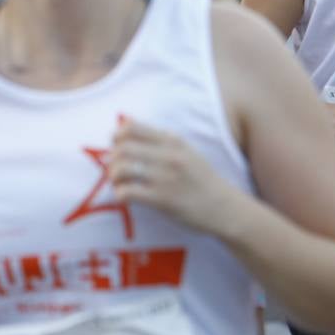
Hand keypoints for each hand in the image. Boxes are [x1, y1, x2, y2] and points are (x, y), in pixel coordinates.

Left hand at [110, 115, 236, 233]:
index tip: (117, 146)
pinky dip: (120, 194)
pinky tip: (126, 198)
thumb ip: (165, 140)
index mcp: (173, 141)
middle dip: (112, 159)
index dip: (117, 136)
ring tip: (119, 184)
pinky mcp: (162, 199)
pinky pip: (128, 192)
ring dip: (114, 177)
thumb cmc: (203, 179)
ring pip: (122, 169)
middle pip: (123, 148)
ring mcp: (165, 177)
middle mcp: (169, 155)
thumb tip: (132, 128)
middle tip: (115, 169)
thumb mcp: (189, 151)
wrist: (223, 206)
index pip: (133, 127)